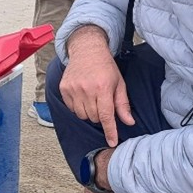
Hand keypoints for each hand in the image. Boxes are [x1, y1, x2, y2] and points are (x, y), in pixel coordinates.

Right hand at [60, 26, 134, 146]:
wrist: (87, 50)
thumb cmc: (106, 67)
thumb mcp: (119, 83)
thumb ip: (123, 104)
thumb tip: (129, 122)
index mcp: (102, 88)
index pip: (106, 116)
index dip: (110, 131)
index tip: (112, 142)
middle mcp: (86, 89)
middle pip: (93, 117)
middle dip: (99, 115)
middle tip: (102, 102)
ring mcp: (73, 89)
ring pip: (82, 115)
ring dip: (88, 112)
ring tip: (92, 98)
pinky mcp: (64, 89)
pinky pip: (72, 108)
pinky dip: (78, 107)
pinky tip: (82, 95)